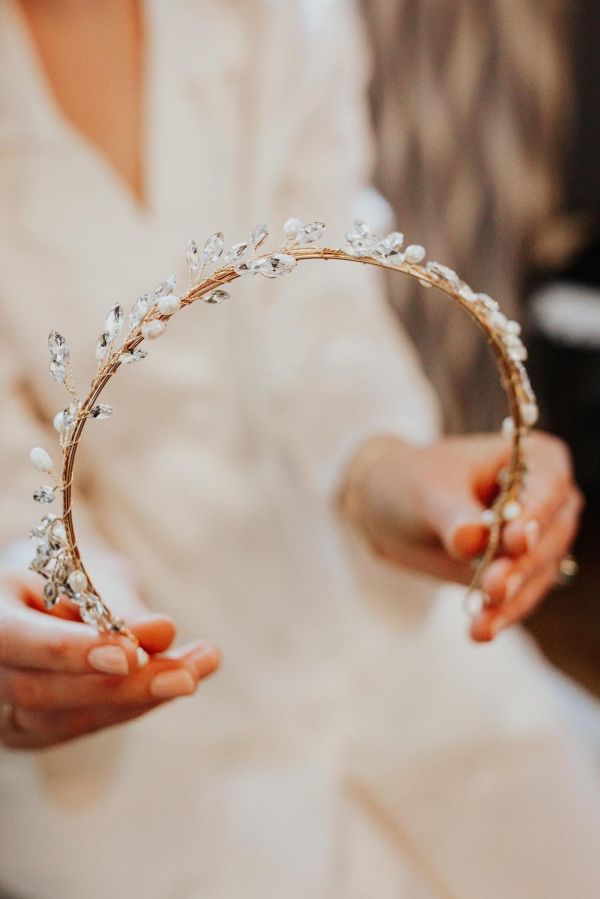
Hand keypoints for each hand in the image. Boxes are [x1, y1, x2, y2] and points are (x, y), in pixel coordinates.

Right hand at [0, 573, 218, 749]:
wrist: (45, 593)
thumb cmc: (64, 572)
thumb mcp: (87, 571)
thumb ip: (116, 605)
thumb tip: (161, 633)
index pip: (15, 641)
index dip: (71, 652)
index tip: (128, 656)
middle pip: (43, 692)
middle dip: (122, 686)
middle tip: (187, 675)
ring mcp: (7, 709)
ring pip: (71, 716)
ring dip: (144, 696)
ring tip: (202, 663)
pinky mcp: (38, 729)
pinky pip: (90, 723)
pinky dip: (140, 702)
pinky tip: (183, 675)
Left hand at [341, 432, 582, 641]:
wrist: (389, 508)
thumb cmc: (411, 482)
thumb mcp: (425, 491)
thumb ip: (453, 515)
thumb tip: (471, 539)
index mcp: (535, 458)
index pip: (548, 486)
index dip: (536, 513)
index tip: (517, 540)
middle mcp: (549, 500)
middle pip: (550, 536)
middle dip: (521, 566)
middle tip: (494, 588)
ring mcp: (540, 541)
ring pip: (538, 574)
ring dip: (512, 600)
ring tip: (481, 623)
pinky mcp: (521, 574)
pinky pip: (519, 598)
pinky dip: (501, 615)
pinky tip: (479, 632)